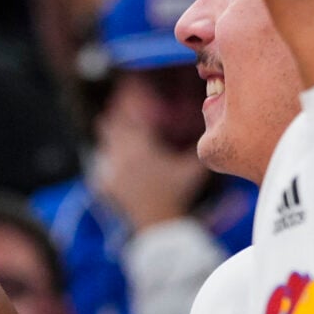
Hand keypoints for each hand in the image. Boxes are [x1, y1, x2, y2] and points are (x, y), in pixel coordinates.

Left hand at [91, 103, 209, 233]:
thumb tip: (213, 127)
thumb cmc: (178, 194)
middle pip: (111, 125)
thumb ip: (201, 148)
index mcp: (141, 148)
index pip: (130, 116)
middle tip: (119, 102)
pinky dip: (107, 155)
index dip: (129, 101)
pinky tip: (111, 152)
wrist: (158, 224)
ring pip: (104, 142)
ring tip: (111, 122)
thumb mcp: (193, 170)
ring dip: (110, 132)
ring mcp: (111, 171)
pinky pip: (101, 162)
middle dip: (117, 114)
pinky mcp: (105, 184)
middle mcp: (122, 156)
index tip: (130, 89)